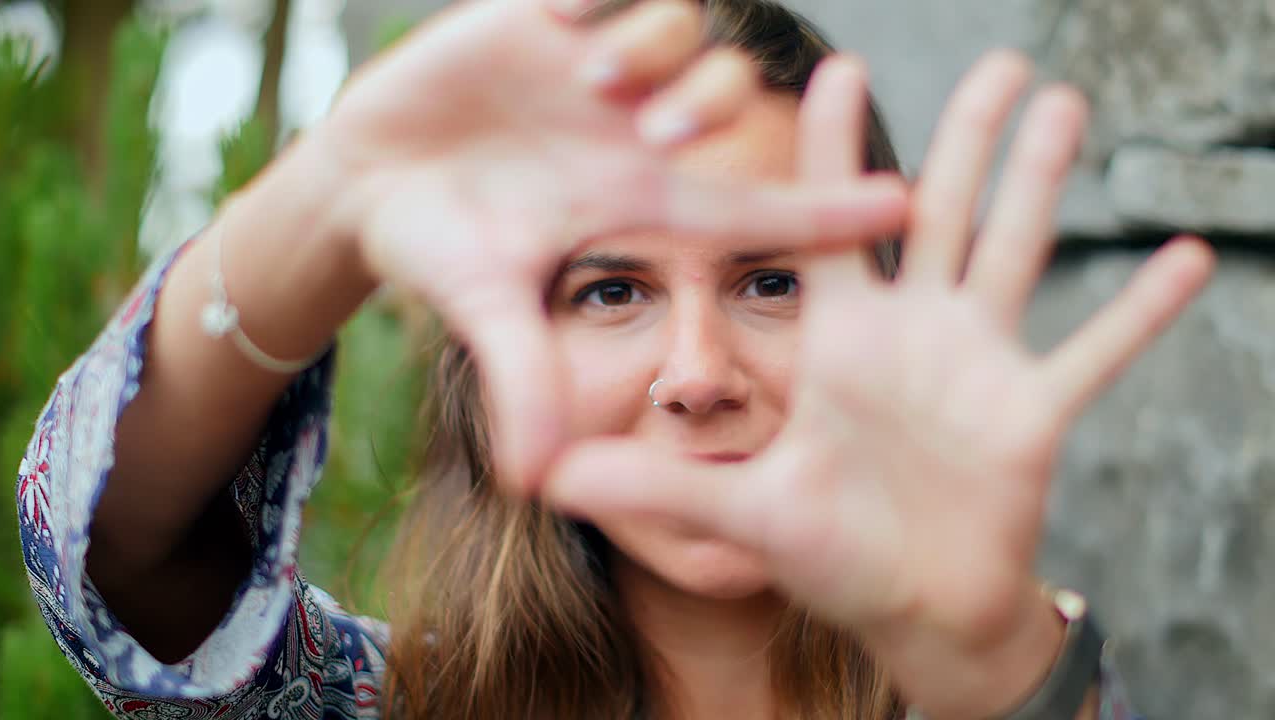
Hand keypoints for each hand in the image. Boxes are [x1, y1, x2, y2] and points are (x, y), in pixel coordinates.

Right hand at [304, 0, 907, 490]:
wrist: (366, 183)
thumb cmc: (437, 250)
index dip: (826, 210)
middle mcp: (635, 131)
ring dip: (657, 45)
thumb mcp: (484, 312)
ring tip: (592, 76)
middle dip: (711, 105)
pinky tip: (557, 16)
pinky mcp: (549, 14)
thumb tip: (535, 486)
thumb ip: (521, 383)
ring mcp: (598, 69)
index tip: (899, 209)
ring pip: (685, 26)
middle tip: (656, 131)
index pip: (753, 207)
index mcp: (641, 201)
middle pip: (727, 96)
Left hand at [542, 51, 1213, 715]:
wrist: (909, 607)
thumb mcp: (740, 509)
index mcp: (840, 340)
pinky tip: (1186, 260)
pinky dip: (1138, 313)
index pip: (829, 227)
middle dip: (963, 138)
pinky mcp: (1032, 414)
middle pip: (937, 212)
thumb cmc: (829, 550)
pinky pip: (1095, 353)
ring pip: (1013, 252)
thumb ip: (654, 483)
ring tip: (1063, 105)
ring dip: (1040, 183)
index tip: (829, 68)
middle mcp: (911, 334)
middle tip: (995, 59)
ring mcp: (978, 365)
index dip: (828, 153)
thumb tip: (545, 474)